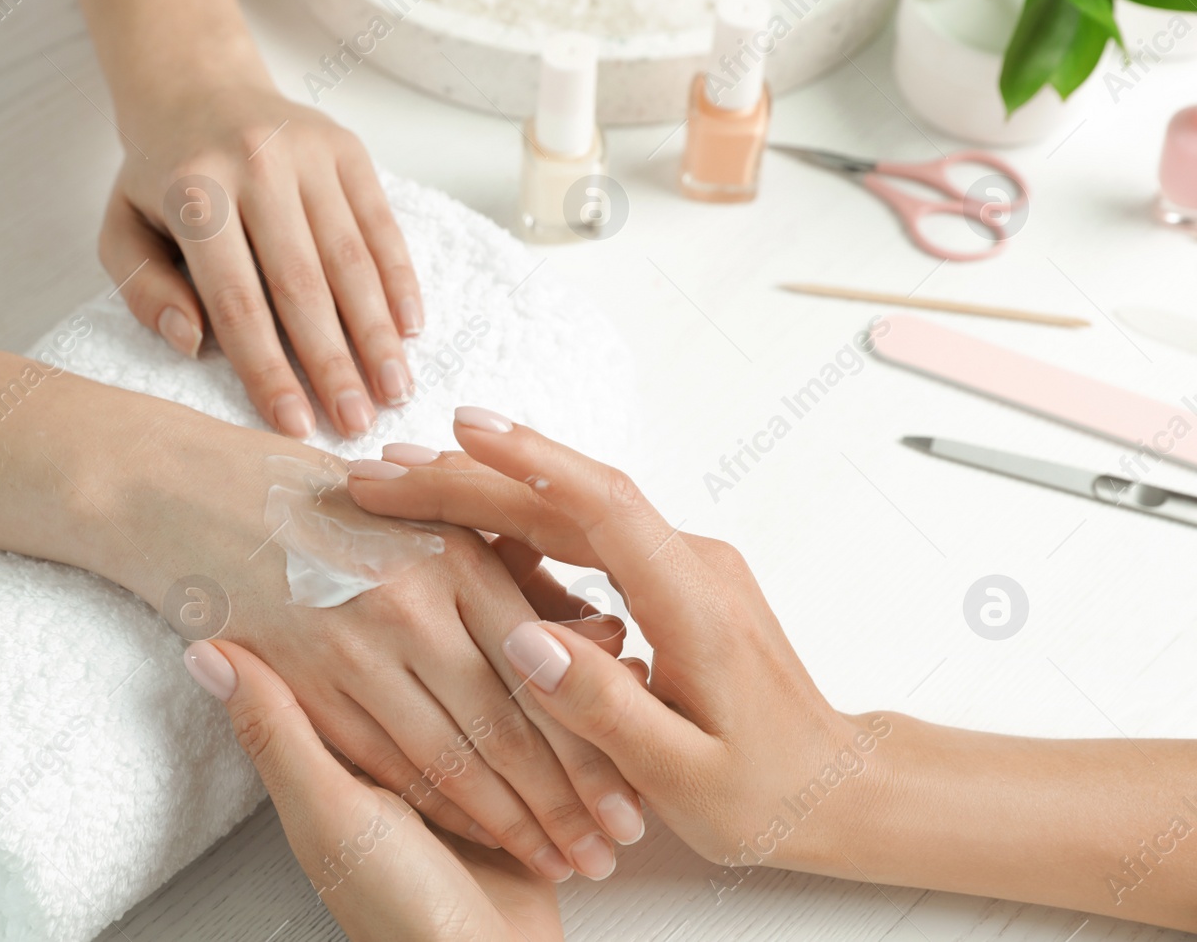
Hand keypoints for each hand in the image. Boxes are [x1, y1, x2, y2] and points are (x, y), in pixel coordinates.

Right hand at [79, 406, 644, 881]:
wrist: (191, 494)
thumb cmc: (329, 505)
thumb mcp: (434, 523)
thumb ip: (515, 582)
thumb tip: (605, 631)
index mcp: (459, 553)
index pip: (547, 667)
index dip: (595, 740)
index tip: (633, 793)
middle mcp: (412, 599)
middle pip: (510, 721)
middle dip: (569, 797)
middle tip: (614, 848)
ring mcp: (354, 643)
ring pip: (453, 755)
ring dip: (514, 819)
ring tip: (566, 859)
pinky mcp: (303, 679)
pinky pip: (387, 761)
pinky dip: (442, 806)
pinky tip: (483, 834)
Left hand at [101, 78, 421, 439]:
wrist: (196, 86)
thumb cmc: (160, 178)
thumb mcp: (121, 230)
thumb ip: (144, 290)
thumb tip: (190, 341)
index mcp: (193, 190)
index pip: (236, 299)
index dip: (267, 368)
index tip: (293, 424)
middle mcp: (255, 164)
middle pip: (302, 285)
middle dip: (333, 364)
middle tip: (356, 425)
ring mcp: (307, 151)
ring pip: (351, 258)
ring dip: (376, 332)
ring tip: (394, 391)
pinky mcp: (347, 148)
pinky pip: (381, 224)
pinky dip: (400, 279)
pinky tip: (410, 330)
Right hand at [347, 411, 888, 879]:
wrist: (833, 784)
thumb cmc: (764, 792)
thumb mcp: (684, 775)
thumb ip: (605, 708)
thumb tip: (526, 642)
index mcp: (693, 604)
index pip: (605, 506)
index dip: (530, 462)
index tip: (463, 432)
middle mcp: (690, 564)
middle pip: (574, 495)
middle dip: (479, 474)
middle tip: (391, 469)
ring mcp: (682, 565)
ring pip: (575, 509)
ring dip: (494, 492)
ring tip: (410, 485)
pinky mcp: (670, 579)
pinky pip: (586, 534)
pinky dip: (523, 521)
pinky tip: (469, 526)